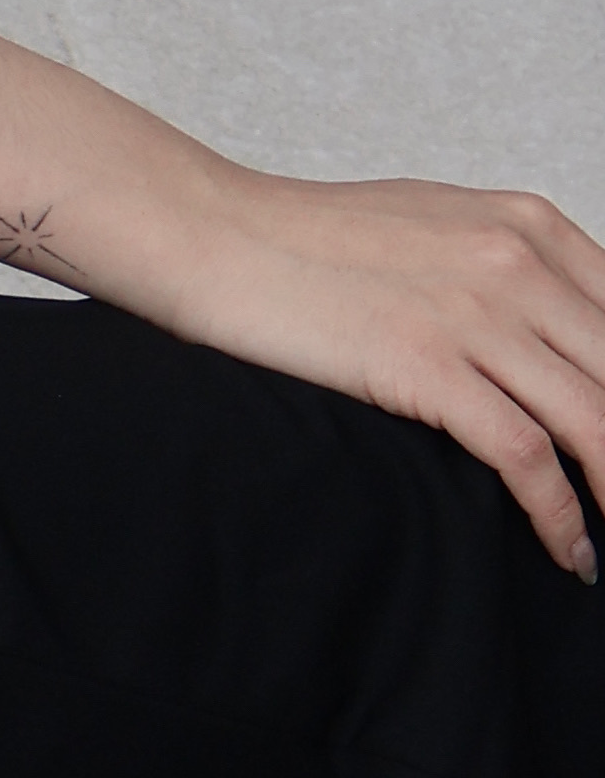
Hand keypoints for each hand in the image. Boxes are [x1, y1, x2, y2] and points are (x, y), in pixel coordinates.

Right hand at [136, 171, 604, 579]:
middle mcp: (517, 261)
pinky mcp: (425, 362)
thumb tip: (559, 339)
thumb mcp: (435, 227)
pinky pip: (525, 456)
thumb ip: (507, 270)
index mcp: (528, 225)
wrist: (211, 233)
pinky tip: (567, 551)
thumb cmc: (306, 239)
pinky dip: (558, 514)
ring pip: (595, 422)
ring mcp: (474, 311)